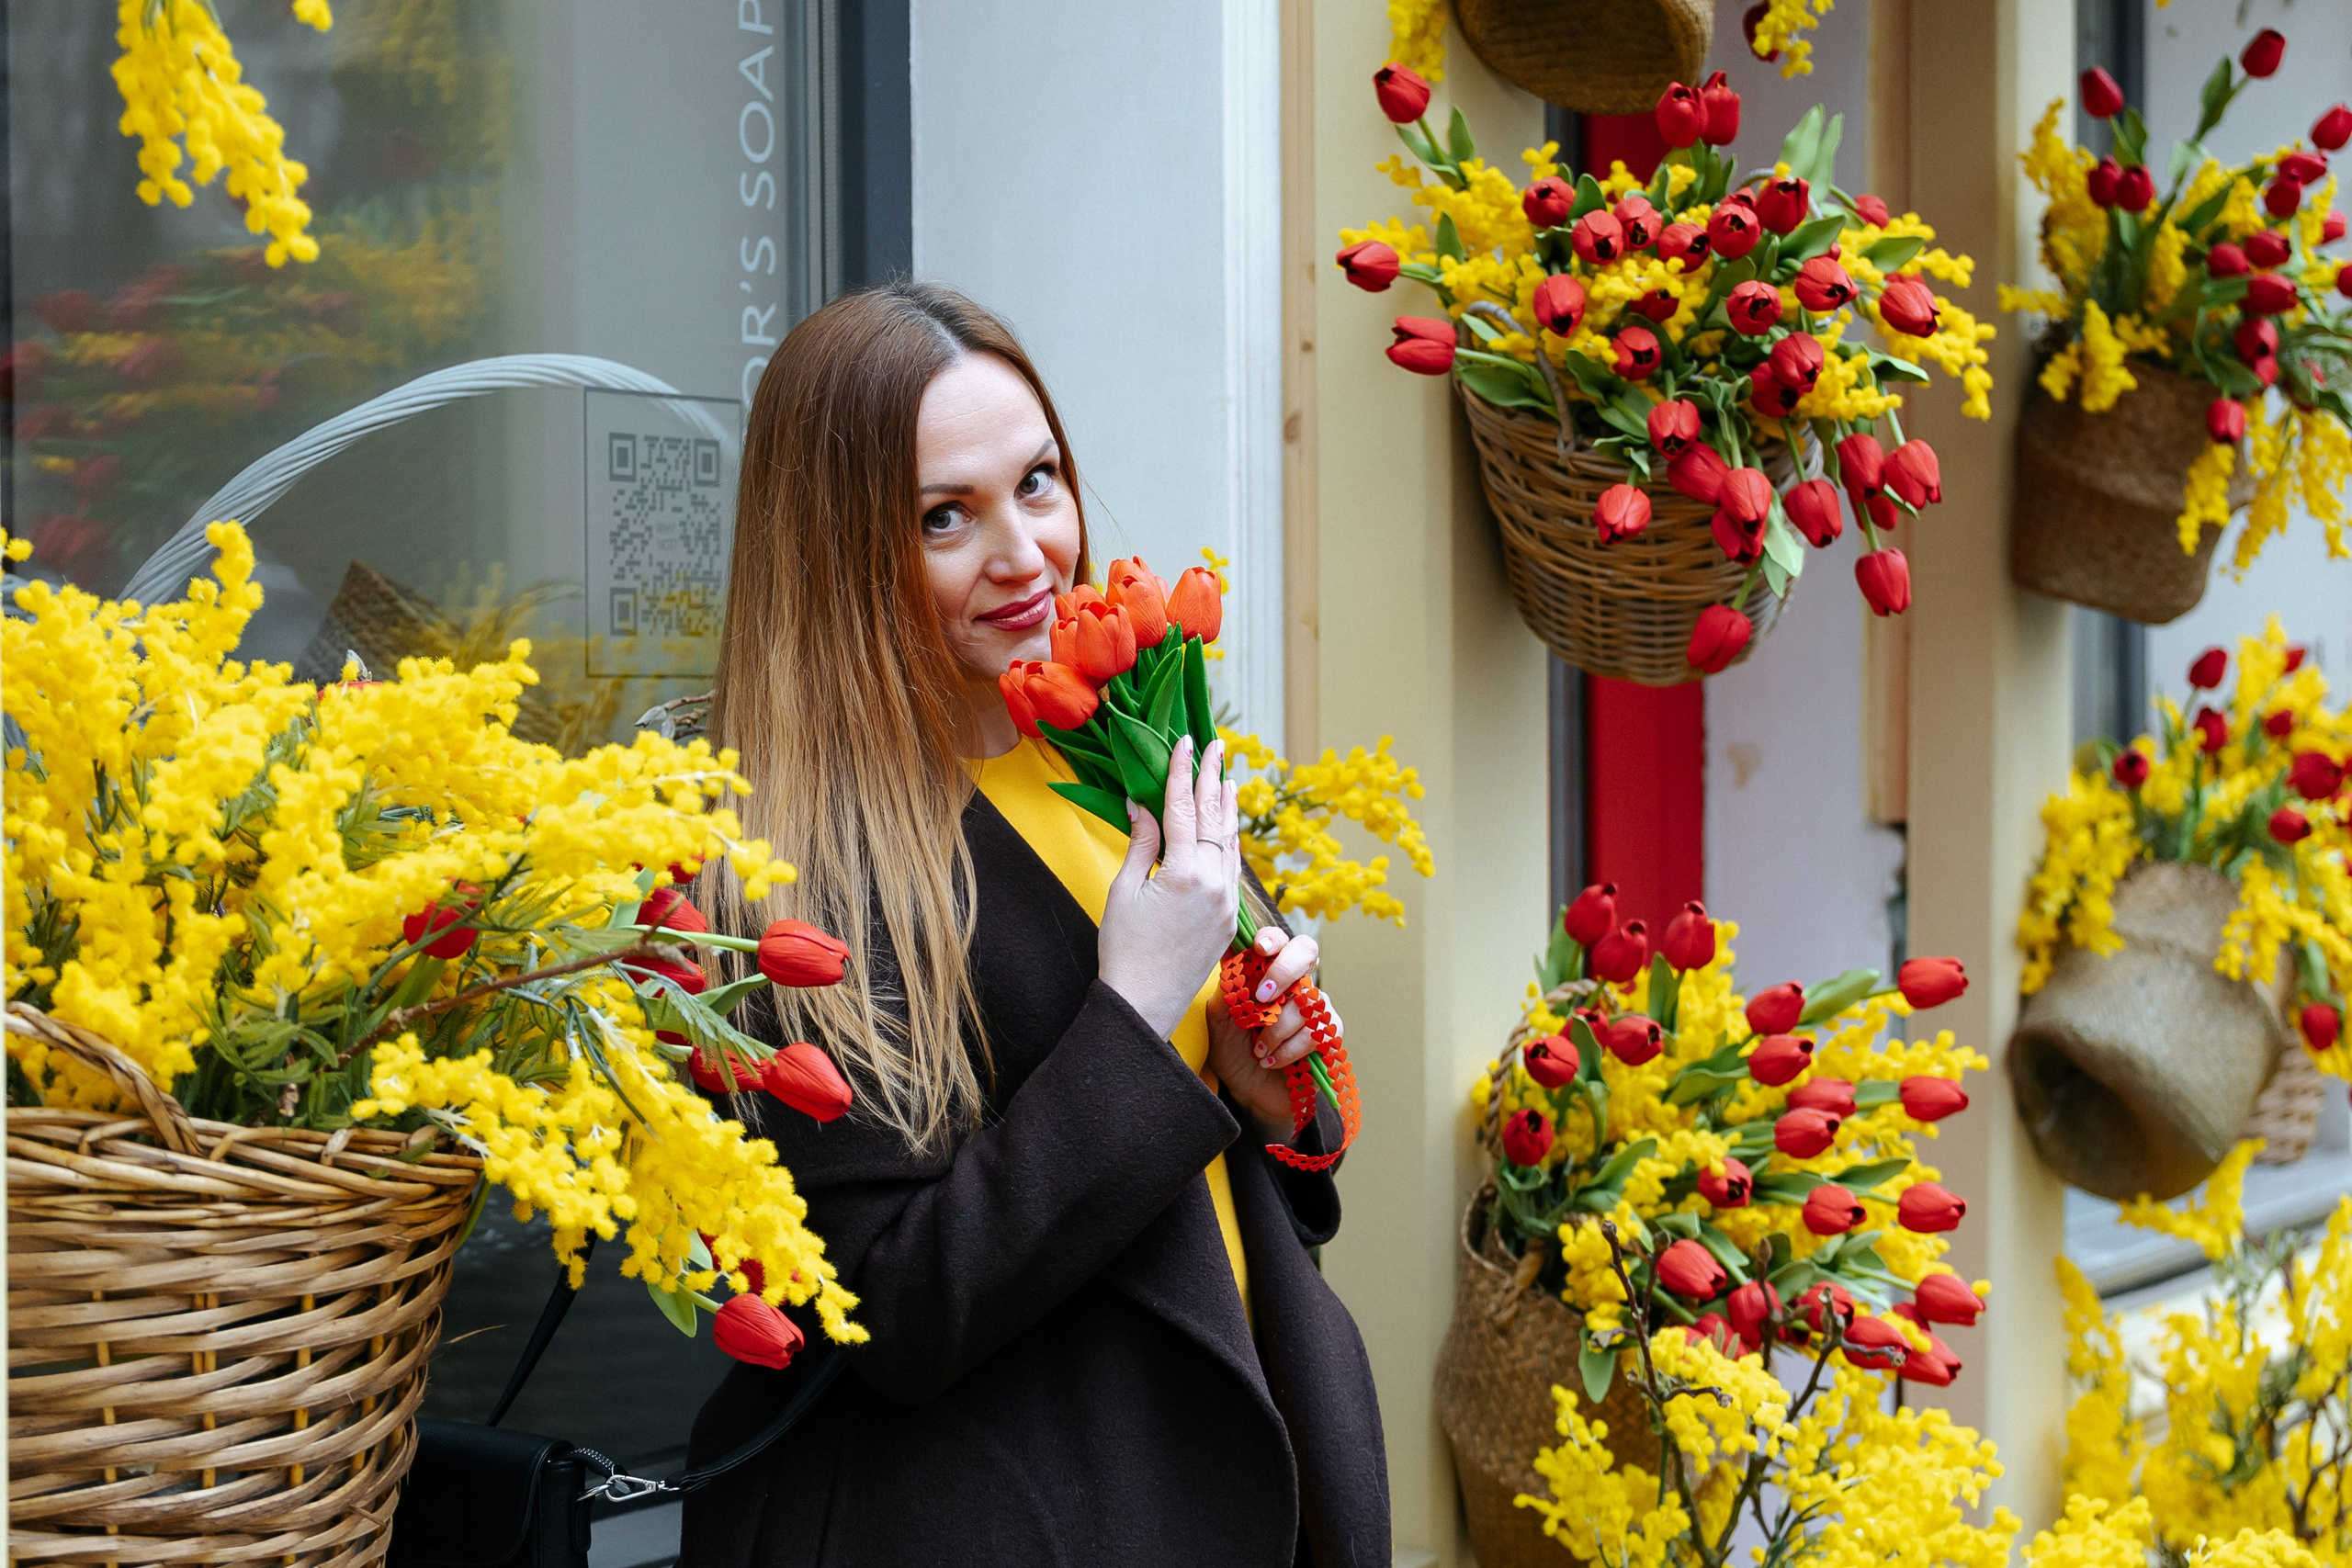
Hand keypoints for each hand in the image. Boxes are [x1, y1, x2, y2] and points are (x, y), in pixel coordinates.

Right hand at [1098, 736, 1240, 1038]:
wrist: (1144, 1002)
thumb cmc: (1124, 949)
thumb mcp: (1125, 890)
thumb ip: (1141, 843)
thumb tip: (1142, 803)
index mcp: (1184, 872)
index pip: (1184, 807)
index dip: (1183, 771)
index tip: (1186, 741)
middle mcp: (1214, 883)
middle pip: (1215, 817)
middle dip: (1213, 777)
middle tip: (1215, 745)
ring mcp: (1226, 900)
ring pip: (1231, 841)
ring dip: (1227, 806)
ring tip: (1227, 776)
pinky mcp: (1228, 917)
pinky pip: (1232, 867)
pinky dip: (1230, 840)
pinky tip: (1228, 825)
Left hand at [1205, 925, 1338, 1142]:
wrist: (1248, 1091)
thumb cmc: (1233, 1050)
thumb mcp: (1220, 1018)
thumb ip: (1229, 986)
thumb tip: (1228, 948)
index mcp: (1269, 971)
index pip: (1278, 940)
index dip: (1273, 938)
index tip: (1258, 949)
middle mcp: (1296, 982)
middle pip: (1307, 951)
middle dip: (1285, 970)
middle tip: (1262, 996)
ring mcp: (1316, 1007)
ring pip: (1308, 999)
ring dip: (1277, 1028)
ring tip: (1257, 1050)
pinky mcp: (1329, 1035)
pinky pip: (1317, 1032)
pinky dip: (1289, 1049)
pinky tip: (1271, 1061)